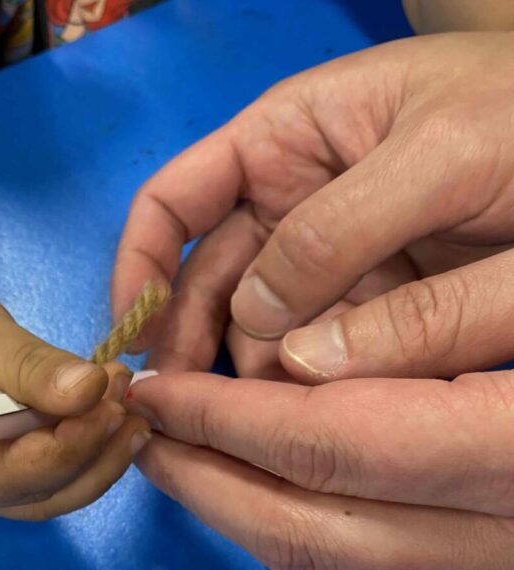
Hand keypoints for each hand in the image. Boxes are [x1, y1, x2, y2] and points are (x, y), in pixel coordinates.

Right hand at [0, 250, 151, 518]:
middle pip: (34, 495)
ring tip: (131, 414)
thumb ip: (32, 367)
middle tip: (132, 410)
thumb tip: (91, 392)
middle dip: (92, 458)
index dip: (71, 446)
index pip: (14, 477)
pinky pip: (41, 469)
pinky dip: (79, 448)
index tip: (112, 401)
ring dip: (94, 458)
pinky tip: (107, 416)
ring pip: (44, 490)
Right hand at [111, 32, 513, 379]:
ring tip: (263, 422)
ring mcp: (333, 259)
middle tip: (187, 415)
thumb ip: (342, 236)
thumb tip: (263, 334)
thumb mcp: (441, 154)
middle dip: (193, 343)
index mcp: (282, 141)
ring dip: (254, 374)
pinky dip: (310, 384)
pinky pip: (324, 349)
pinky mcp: (376, 304)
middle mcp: (292, 204)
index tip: (134, 344)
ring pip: (263, 328)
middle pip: (210, 282)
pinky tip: (311, 415)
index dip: (140, 269)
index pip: (174, 203)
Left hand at [126, 367, 513, 569]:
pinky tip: (256, 470)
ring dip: (230, 503)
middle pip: (304, 532)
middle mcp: (499, 539)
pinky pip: (360, 556)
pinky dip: (284, 513)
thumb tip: (294, 358)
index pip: (324, 445)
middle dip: (198, 482)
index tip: (154, 389)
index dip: (220, 417)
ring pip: (328, 558)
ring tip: (175, 447)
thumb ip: (431, 325)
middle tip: (137, 431)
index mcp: (511, 454)